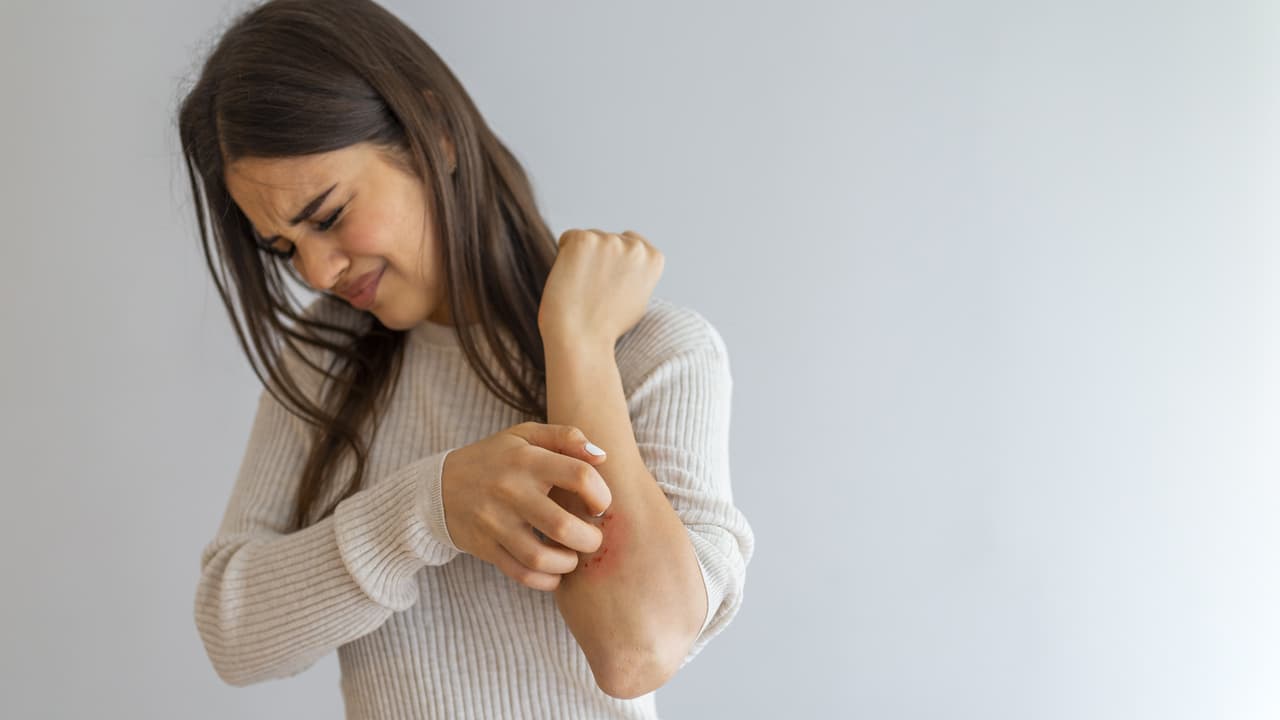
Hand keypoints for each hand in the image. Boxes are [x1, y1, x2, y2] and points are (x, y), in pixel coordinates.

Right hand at [440, 422, 612, 590]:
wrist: (440, 486)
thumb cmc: (496, 459)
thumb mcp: (526, 436)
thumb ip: (566, 437)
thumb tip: (602, 456)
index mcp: (527, 460)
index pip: (579, 476)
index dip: (601, 494)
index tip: (599, 505)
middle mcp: (511, 491)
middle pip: (563, 526)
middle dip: (590, 539)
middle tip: (592, 538)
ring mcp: (495, 522)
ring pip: (540, 558)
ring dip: (568, 564)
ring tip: (572, 556)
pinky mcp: (485, 547)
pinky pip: (521, 574)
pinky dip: (545, 580)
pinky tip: (554, 572)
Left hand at [538, 229, 664, 347]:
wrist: (582, 338)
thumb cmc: (606, 327)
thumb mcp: (638, 299)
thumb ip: (637, 274)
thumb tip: (626, 260)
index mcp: (653, 259)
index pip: (632, 243)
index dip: (616, 264)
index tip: (610, 286)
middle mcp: (636, 247)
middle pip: (609, 240)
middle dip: (599, 259)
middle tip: (594, 291)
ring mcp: (610, 241)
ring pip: (589, 240)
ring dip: (582, 258)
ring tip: (582, 289)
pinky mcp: (583, 240)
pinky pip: (568, 238)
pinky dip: (564, 256)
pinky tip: (570, 279)